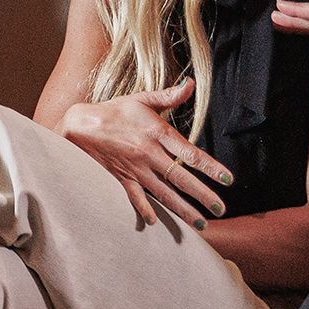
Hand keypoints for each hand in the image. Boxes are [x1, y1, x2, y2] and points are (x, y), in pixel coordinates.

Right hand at [58, 78, 229, 229]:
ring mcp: (135, 169)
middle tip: (221, 209)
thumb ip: (168, 96)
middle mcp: (149, 154)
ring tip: (201, 223)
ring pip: (163, 192)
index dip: (211, 167)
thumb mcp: (142, 99)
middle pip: (181, 178)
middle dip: (202, 195)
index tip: (228, 180)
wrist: (80, 125)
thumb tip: (190, 84)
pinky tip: (155, 222)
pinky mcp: (121, 178)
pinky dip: (144, 209)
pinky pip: (135, 197)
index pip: (190, 153)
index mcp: (157, 133)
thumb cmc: (114, 111)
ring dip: (183, 210)